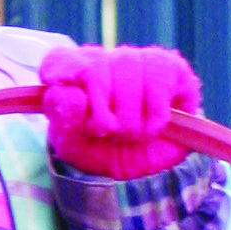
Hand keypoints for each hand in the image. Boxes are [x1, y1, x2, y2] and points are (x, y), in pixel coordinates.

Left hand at [38, 42, 199, 178]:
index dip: (61, 71)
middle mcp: (106, 60)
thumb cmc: (105, 151)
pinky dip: (154, 115)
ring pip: (128, 71)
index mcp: (73, 75)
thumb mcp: (76, 144)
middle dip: (100, 112)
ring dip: (129, 118)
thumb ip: (64, 119)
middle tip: (108, 134)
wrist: (147, 170)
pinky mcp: (171, 68)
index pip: (60, 59)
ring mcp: (139, 60)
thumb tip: (68, 91)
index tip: (59, 86)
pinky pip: (159, 81)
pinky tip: (153, 128)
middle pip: (94, 68)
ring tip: (132, 135)